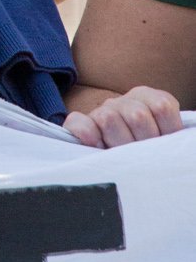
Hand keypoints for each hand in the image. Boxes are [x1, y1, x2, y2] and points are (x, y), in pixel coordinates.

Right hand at [63, 85, 183, 148]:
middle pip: (137, 116)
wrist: (120, 162)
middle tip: (141, 158)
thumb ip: (172, 136)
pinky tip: (96, 147)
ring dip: (117, 144)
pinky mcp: (78, 123)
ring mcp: (100, 110)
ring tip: (121, 157)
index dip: (166, 132)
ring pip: (109, 119)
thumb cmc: (147, 153)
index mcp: (148, 99)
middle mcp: (124, 101)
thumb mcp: (164, 140)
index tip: (162, 148)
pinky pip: (78, 122)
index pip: (162, 107)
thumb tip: (183, 144)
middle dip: (141, 144)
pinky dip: (86, 134)